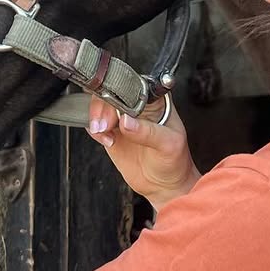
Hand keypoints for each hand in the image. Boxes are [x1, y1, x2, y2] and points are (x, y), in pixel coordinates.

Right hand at [87, 95, 199, 210]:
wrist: (165, 184)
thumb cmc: (174, 160)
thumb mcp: (168, 144)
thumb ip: (148, 132)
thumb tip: (126, 122)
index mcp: (154, 98)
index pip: (132, 86)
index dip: (120, 94)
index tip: (116, 109)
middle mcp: (136, 104)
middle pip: (110, 92)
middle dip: (103, 107)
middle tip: (106, 125)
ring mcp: (122, 117)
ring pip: (99, 105)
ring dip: (97, 118)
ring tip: (105, 133)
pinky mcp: (112, 132)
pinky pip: (95, 124)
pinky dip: (95, 131)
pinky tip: (107, 141)